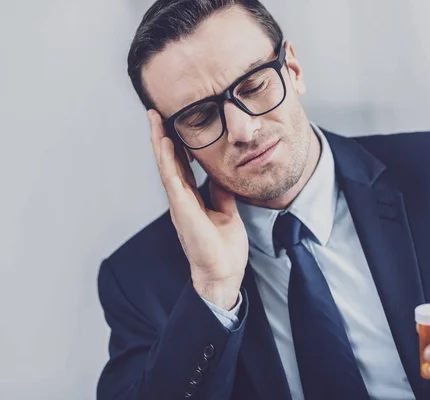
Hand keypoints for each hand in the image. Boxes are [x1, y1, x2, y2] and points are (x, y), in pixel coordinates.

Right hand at [148, 110, 247, 309]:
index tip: (172, 122)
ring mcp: (180, 206)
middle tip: (154, 112)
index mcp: (192, 199)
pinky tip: (166, 145)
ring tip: (154, 120)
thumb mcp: (226, 213)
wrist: (224, 274)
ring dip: (159, 143)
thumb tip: (221, 175)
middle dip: (161, 137)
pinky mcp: (183, 213)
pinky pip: (174, 183)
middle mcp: (182, 200)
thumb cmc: (223, 249)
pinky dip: (168, 163)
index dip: (176, 144)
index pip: (181, 166)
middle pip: (169, 162)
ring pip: (166, 168)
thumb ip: (220, 194)